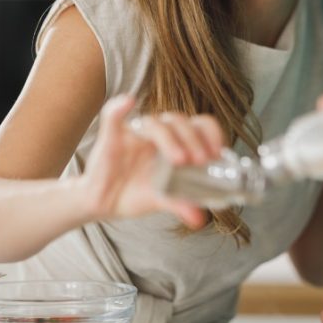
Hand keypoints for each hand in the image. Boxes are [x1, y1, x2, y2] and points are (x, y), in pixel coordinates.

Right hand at [81, 95, 217, 227]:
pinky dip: (119, 107)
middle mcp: (158, 133)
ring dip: (170, 138)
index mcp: (177, 142)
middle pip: (180, 122)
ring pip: (155, 122)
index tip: (219, 153)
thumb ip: (180, 203)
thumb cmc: (135, 193)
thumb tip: (199, 219)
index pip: (199, 125)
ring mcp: (135, 133)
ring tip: (180, 160)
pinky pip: (113, 114)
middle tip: (200, 160)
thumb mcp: (161, 199)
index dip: (211, 134)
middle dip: (193, 139)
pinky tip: (128, 103)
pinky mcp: (111, 136)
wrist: (103, 203)